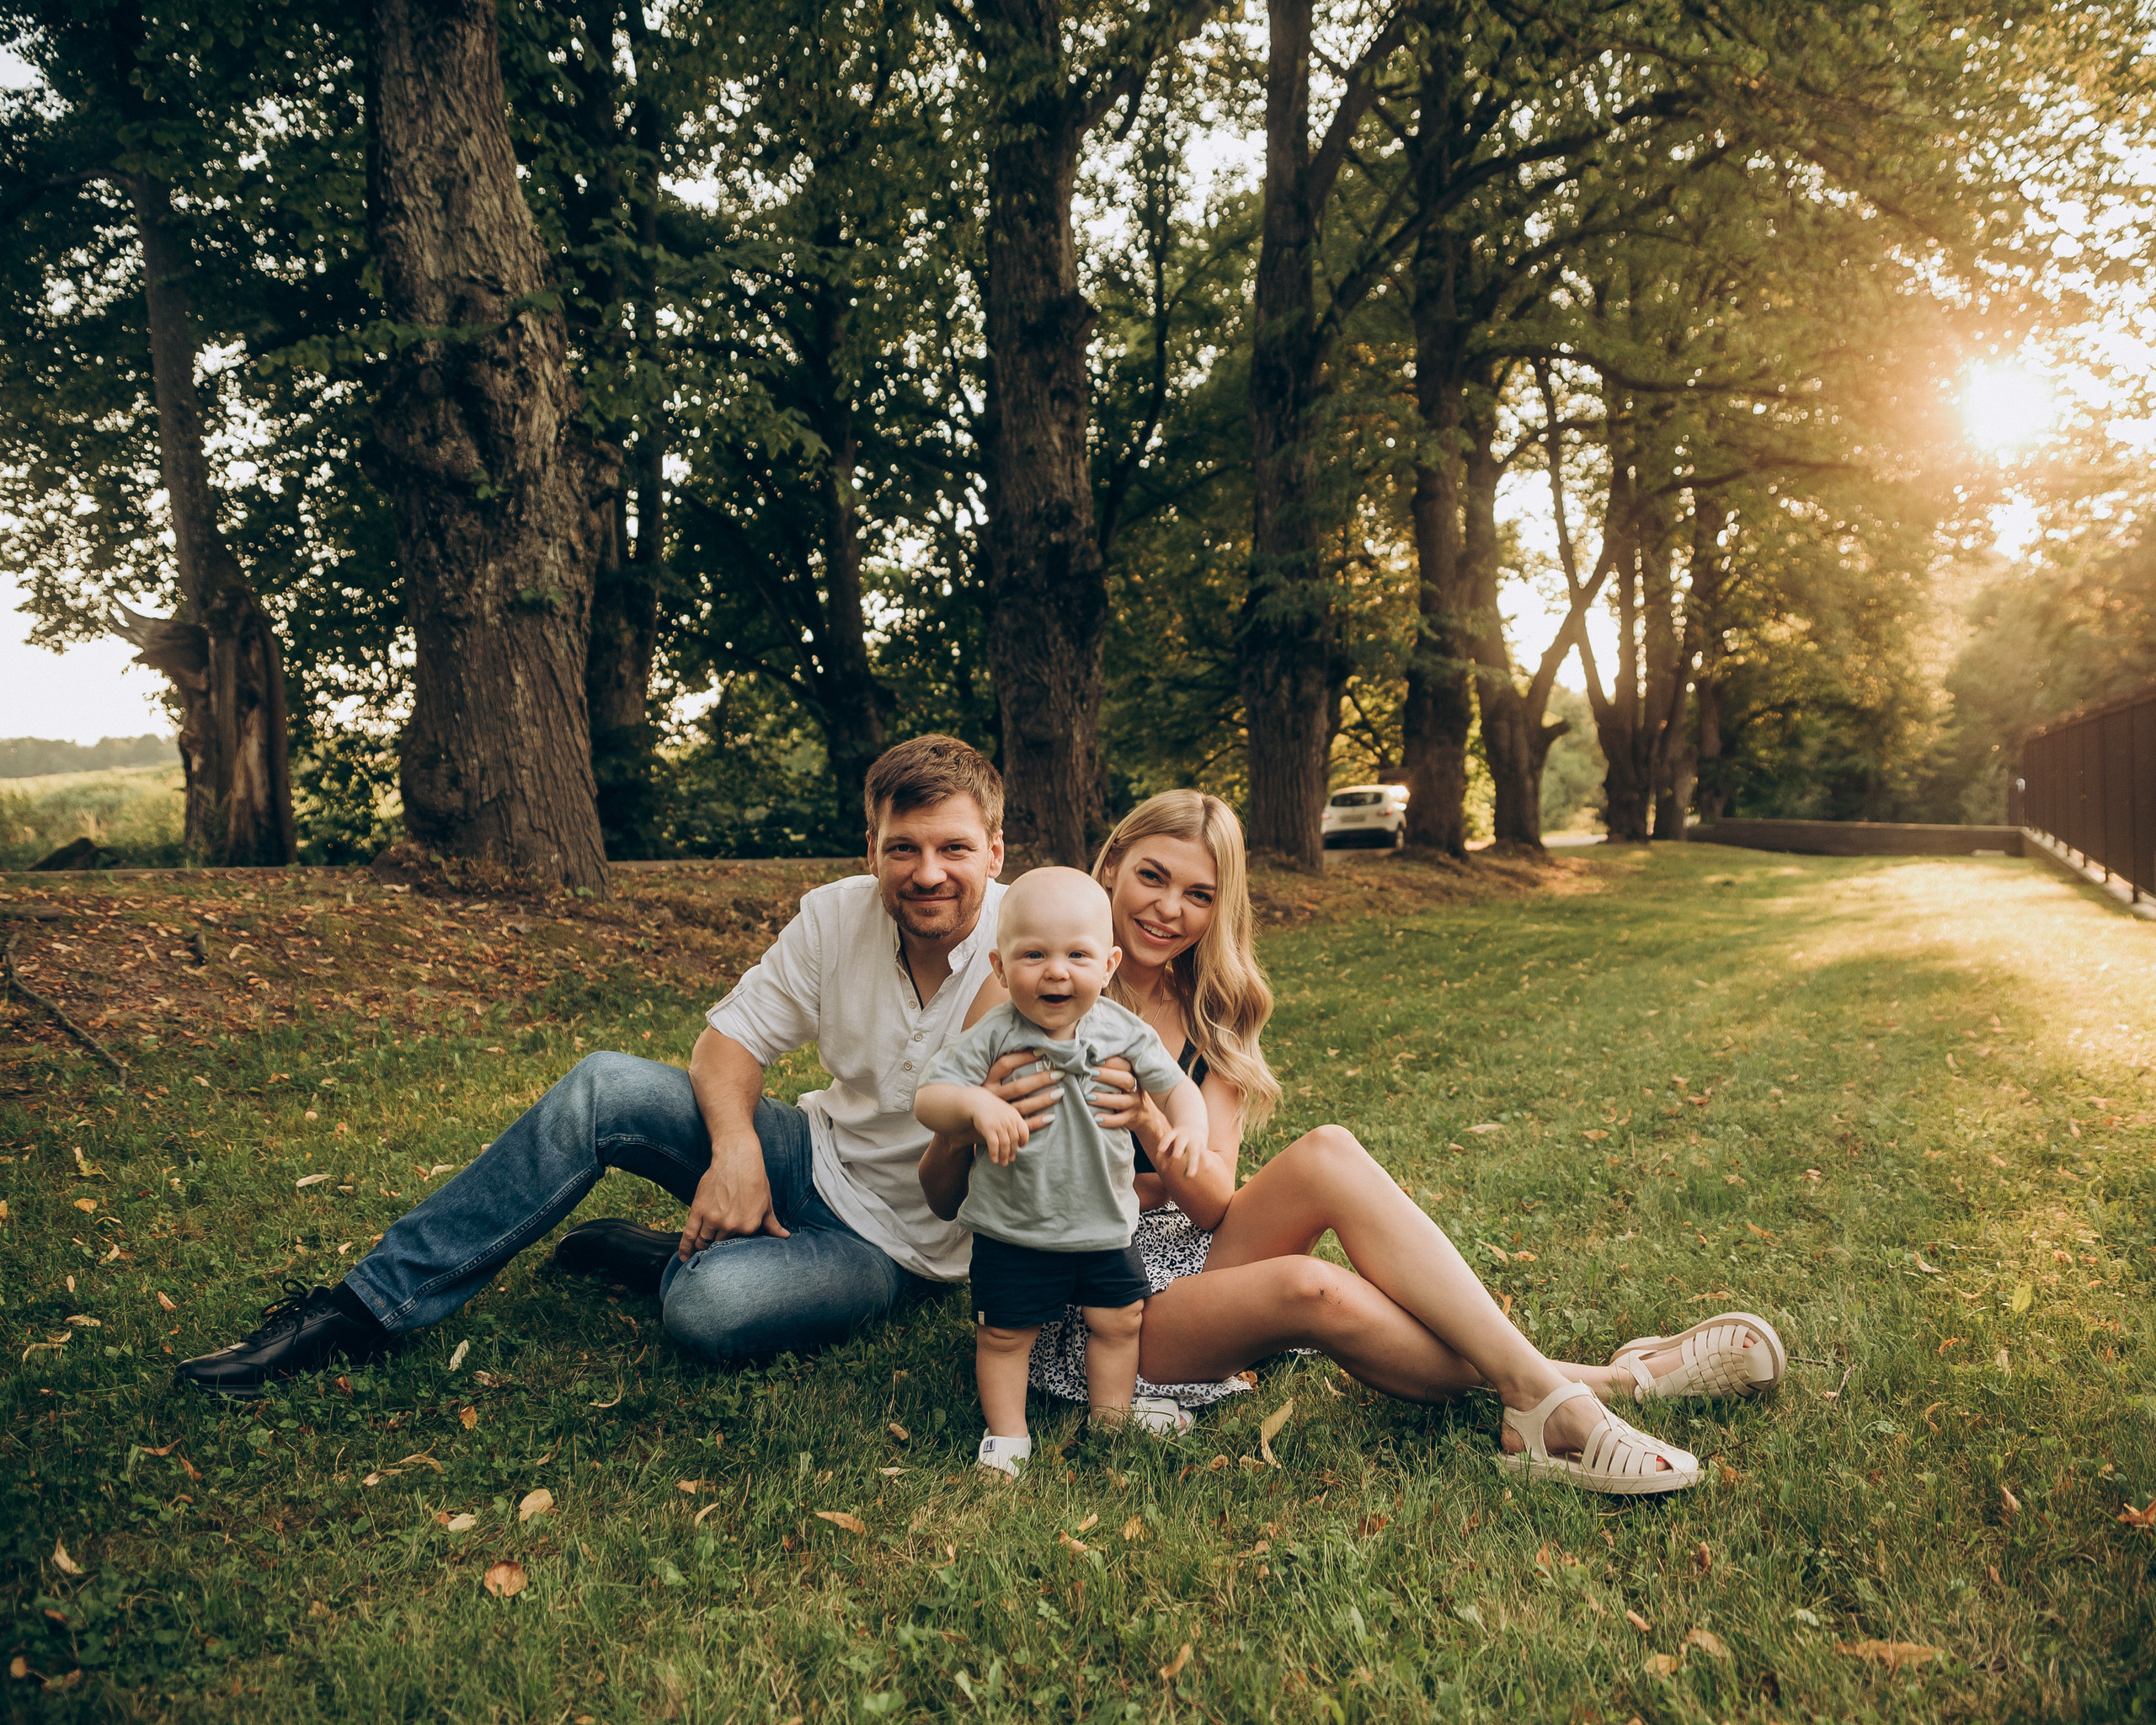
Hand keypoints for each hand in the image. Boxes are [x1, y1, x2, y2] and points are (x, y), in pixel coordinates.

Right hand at [680, 1135, 789, 1259]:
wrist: (738, 1158)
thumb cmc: (754, 1179)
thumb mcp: (766, 1203)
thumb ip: (773, 1225)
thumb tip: (785, 1237)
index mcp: (749, 1226)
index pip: (739, 1247)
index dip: (734, 1249)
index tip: (730, 1253)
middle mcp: (731, 1226)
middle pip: (719, 1247)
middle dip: (717, 1252)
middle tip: (714, 1257)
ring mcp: (713, 1219)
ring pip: (703, 1242)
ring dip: (702, 1249)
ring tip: (700, 1256)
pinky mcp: (699, 1210)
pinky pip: (689, 1234)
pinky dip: (685, 1248)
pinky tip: (684, 1257)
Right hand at [974, 1094, 1031, 1164]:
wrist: (977, 1101)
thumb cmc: (992, 1110)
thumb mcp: (1007, 1113)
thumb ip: (1013, 1125)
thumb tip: (1019, 1143)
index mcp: (1015, 1116)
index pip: (1024, 1131)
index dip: (1024, 1140)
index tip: (1020, 1147)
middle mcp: (1009, 1121)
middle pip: (1014, 1140)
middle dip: (1012, 1152)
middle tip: (1009, 1160)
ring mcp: (999, 1124)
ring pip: (1005, 1144)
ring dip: (1004, 1156)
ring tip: (1003, 1163)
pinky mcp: (988, 1128)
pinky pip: (994, 1144)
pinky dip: (994, 1153)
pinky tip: (993, 1160)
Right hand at [985, 1048, 1059, 1130]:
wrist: (965, 1126)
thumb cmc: (982, 1098)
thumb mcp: (985, 1080)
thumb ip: (1001, 1069)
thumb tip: (1026, 1053)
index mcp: (987, 1080)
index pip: (1005, 1064)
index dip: (1023, 1057)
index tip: (1042, 1052)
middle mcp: (992, 1096)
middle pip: (1018, 1086)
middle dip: (1040, 1079)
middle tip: (1059, 1073)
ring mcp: (998, 1114)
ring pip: (1023, 1106)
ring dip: (1043, 1099)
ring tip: (1060, 1092)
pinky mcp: (1003, 1129)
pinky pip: (1023, 1125)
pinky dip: (1038, 1122)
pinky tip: (1051, 1116)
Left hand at [1089, 1057, 1145, 1131]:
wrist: (1145, 1116)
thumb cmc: (1125, 1091)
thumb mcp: (1124, 1078)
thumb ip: (1111, 1069)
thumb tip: (1086, 1058)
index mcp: (1133, 1073)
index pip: (1125, 1064)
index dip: (1110, 1061)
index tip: (1094, 1058)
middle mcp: (1136, 1087)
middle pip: (1125, 1079)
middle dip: (1107, 1075)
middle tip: (1090, 1073)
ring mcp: (1134, 1103)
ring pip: (1121, 1101)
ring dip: (1104, 1099)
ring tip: (1088, 1097)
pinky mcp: (1131, 1118)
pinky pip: (1120, 1120)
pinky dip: (1109, 1120)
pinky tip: (1096, 1119)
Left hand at [1152, 1125, 1203, 1179]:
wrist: (1194, 1127)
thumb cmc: (1177, 1139)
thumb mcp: (1170, 1142)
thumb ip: (1164, 1154)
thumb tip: (1163, 1168)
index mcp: (1174, 1134)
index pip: (1168, 1136)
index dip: (1164, 1142)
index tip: (1160, 1149)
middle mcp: (1184, 1136)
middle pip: (1181, 1142)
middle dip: (1179, 1149)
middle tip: (1176, 1157)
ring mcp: (1194, 1141)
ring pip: (1194, 1152)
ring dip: (1192, 1163)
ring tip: (1190, 1175)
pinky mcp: (1202, 1146)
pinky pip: (1203, 1154)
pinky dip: (1206, 1161)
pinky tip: (1207, 1169)